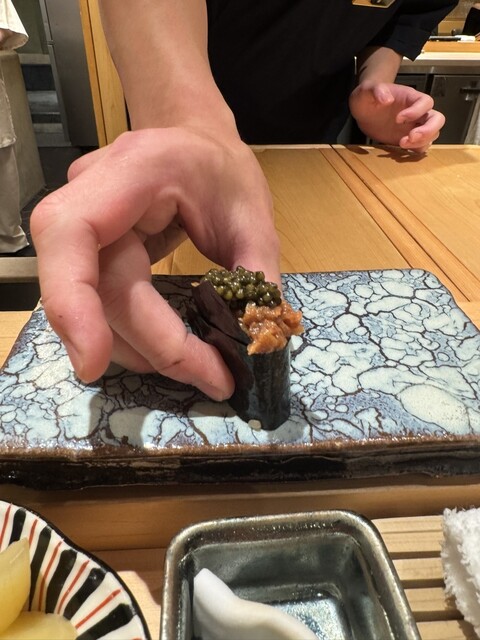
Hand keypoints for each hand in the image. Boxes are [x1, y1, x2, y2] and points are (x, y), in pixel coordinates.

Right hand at [30, 127, 279, 399]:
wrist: (192, 141)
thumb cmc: (221, 168)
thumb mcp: (253, 214)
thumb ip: (257, 275)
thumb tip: (257, 343)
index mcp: (133, 170)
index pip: (73, 233)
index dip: (72, 302)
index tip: (93, 363)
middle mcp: (90, 194)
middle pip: (92, 286)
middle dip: (145, 344)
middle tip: (211, 378)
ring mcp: (81, 221)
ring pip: (90, 304)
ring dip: (139, 349)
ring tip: (201, 368)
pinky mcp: (87, 250)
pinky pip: (97, 302)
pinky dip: (131, 336)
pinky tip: (169, 350)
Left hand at [349, 82, 444, 152]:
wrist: (364, 110)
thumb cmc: (367, 97)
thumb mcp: (366, 90)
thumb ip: (376, 91)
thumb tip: (386, 99)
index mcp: (410, 97)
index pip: (426, 102)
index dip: (416, 111)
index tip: (398, 119)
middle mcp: (417, 112)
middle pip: (437, 119)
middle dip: (427, 130)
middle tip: (409, 137)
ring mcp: (414, 126)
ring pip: (432, 134)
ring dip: (420, 142)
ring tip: (401, 144)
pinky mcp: (408, 139)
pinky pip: (421, 146)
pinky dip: (415, 150)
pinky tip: (401, 151)